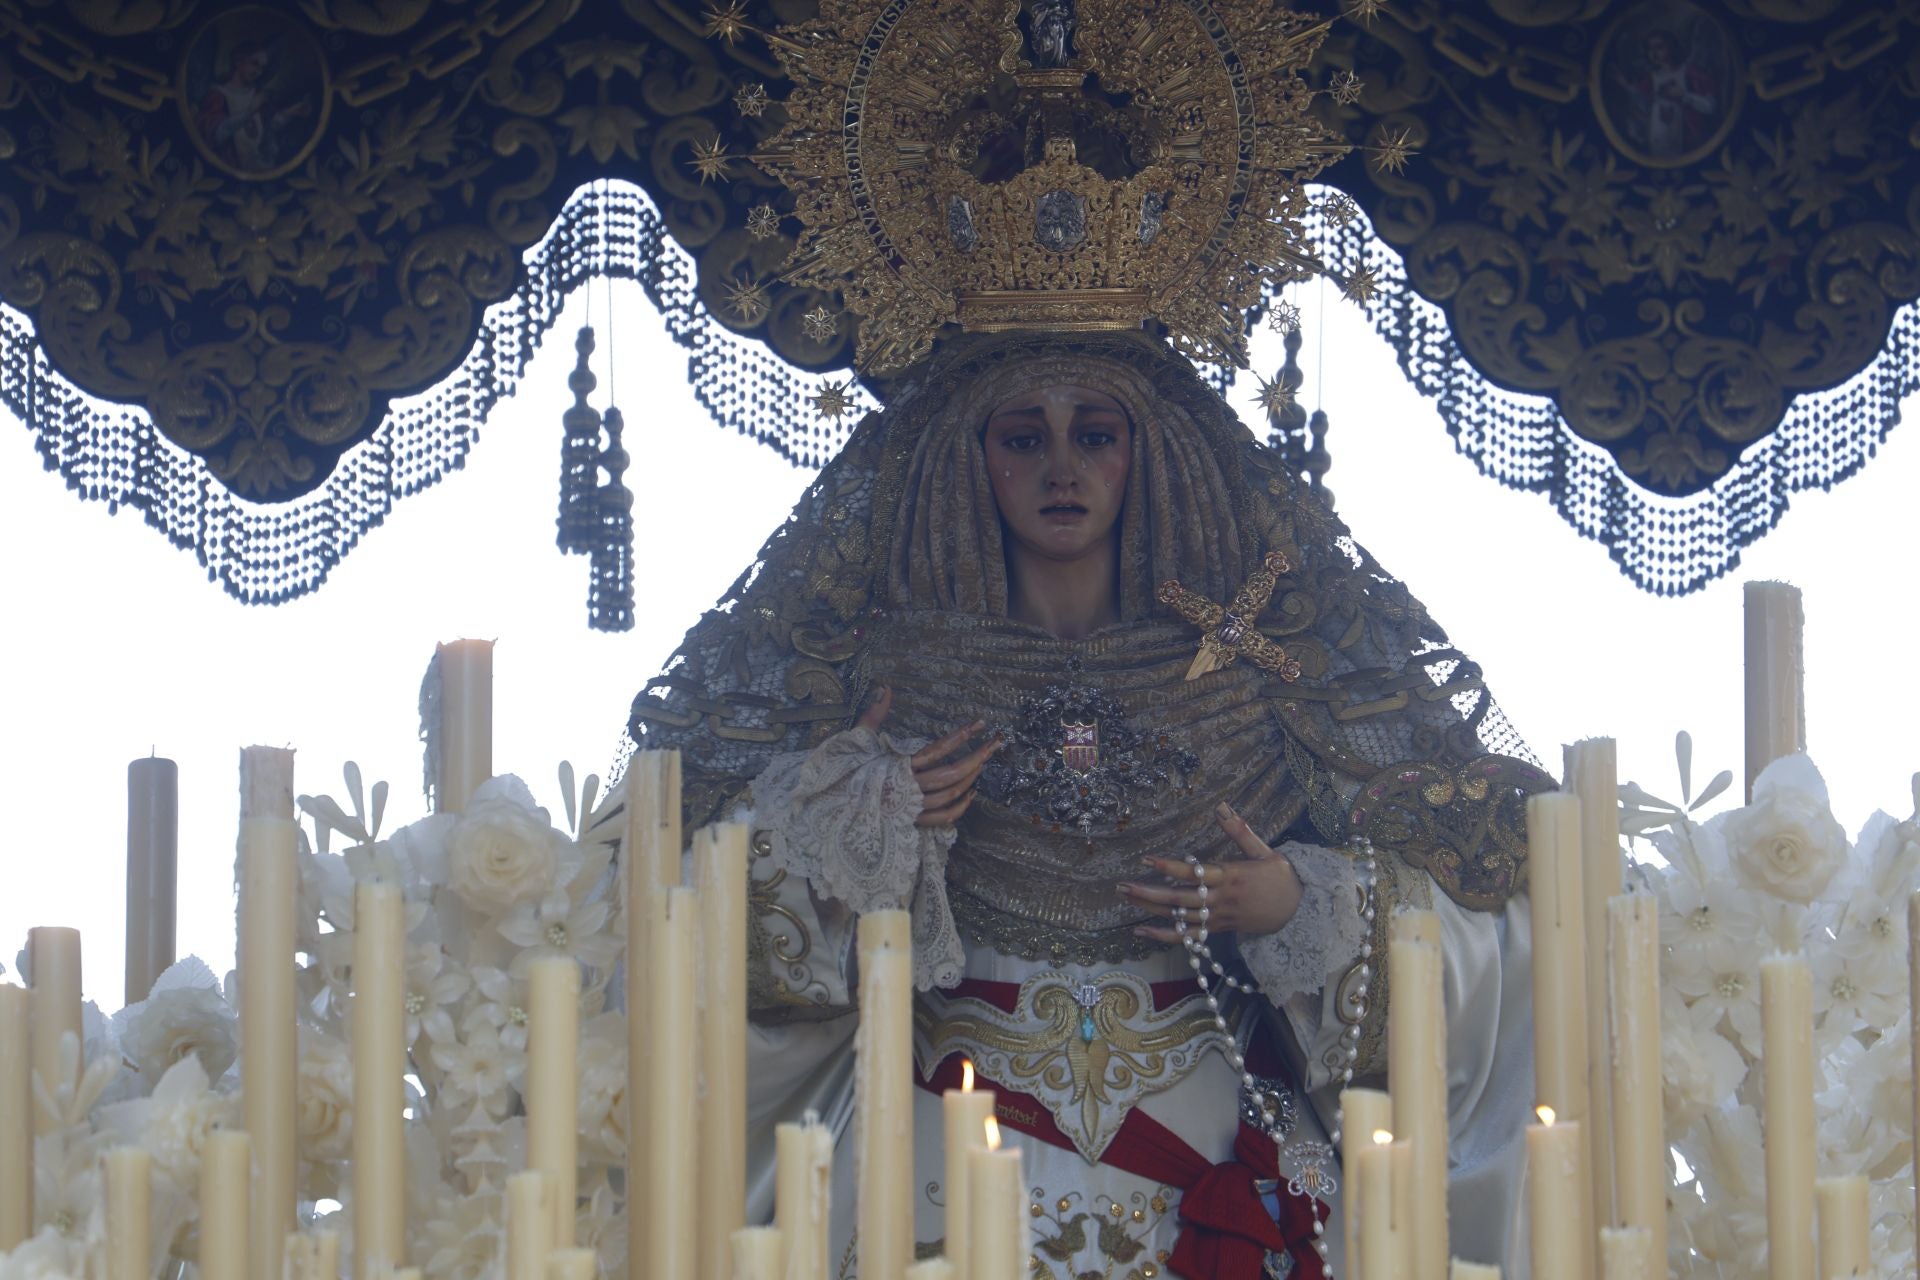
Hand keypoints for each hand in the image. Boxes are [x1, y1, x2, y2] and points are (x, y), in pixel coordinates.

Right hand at [857, 686, 1002, 826]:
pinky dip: (960, 807)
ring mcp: (911, 807)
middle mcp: (907, 787)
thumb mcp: (858, 739)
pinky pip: (943, 818)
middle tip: (993, 745)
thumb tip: (886, 688)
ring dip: (969, 779)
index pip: (936, 750)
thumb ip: (875, 714)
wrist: (835, 808)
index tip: (979, 724)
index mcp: (897, 766)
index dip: (961, 736)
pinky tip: (970, 794)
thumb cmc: (847, 772)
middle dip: (976, 758)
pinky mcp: (912, 822)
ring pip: (949, 794)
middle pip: (950, 774)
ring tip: (982, 764)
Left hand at [1118, 802, 1303, 943]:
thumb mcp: (1266, 851)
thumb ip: (1240, 831)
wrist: (1299, 913)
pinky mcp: (1218, 929)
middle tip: (1122, 886)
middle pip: (1179, 898)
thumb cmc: (1281, 877)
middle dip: (1149, 892)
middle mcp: (1221, 899)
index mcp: (1231, 876)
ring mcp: (1218, 917)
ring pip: (1180, 917)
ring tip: (1127, 898)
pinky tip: (1142, 930)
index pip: (1194, 872)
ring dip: (1151, 910)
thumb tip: (1221, 806)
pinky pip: (1188, 937)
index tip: (1147, 859)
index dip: (1169, 867)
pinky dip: (1164, 936)